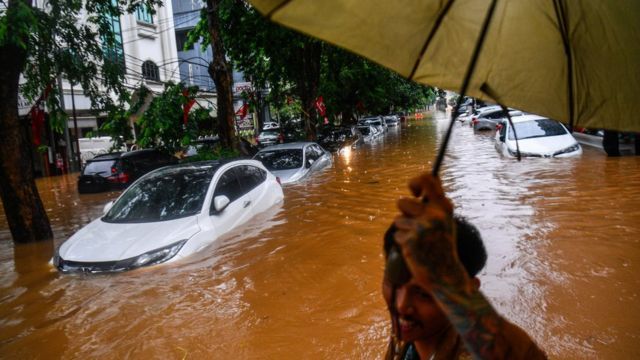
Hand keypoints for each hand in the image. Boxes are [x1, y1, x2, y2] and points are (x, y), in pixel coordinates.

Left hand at [393, 173, 469, 290]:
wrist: (445, 274)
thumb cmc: (442, 245)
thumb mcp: (444, 221)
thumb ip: (433, 204)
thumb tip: (419, 185)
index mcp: (444, 207)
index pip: (427, 179)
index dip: (415, 182)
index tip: (413, 191)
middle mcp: (434, 215)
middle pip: (402, 202)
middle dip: (403, 213)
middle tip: (414, 225)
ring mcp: (422, 228)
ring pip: (398, 219)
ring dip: (404, 229)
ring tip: (418, 240)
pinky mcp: (410, 241)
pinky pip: (397, 234)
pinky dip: (403, 242)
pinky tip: (416, 250)